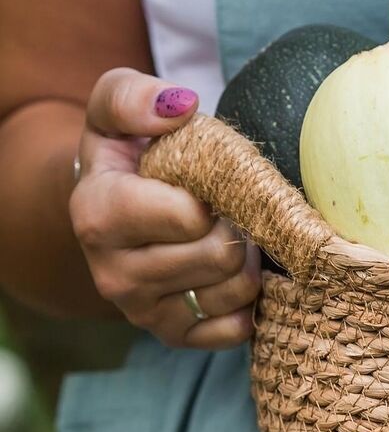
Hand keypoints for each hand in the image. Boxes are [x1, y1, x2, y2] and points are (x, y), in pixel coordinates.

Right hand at [69, 68, 260, 348]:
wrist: (115, 201)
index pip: (190, 216)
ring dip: (248, 259)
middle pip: (220, 255)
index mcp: (98, 214)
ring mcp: (141, 310)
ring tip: (228, 234)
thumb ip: (135, 97)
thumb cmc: (128, 148)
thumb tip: (179, 106)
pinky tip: (231, 272)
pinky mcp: (171, 335)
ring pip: (234, 291)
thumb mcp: (117, 105)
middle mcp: (113, 273)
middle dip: (239, 225)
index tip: (209, 180)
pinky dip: (248, 301)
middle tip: (228, 208)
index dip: (217, 194)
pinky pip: (235, 329)